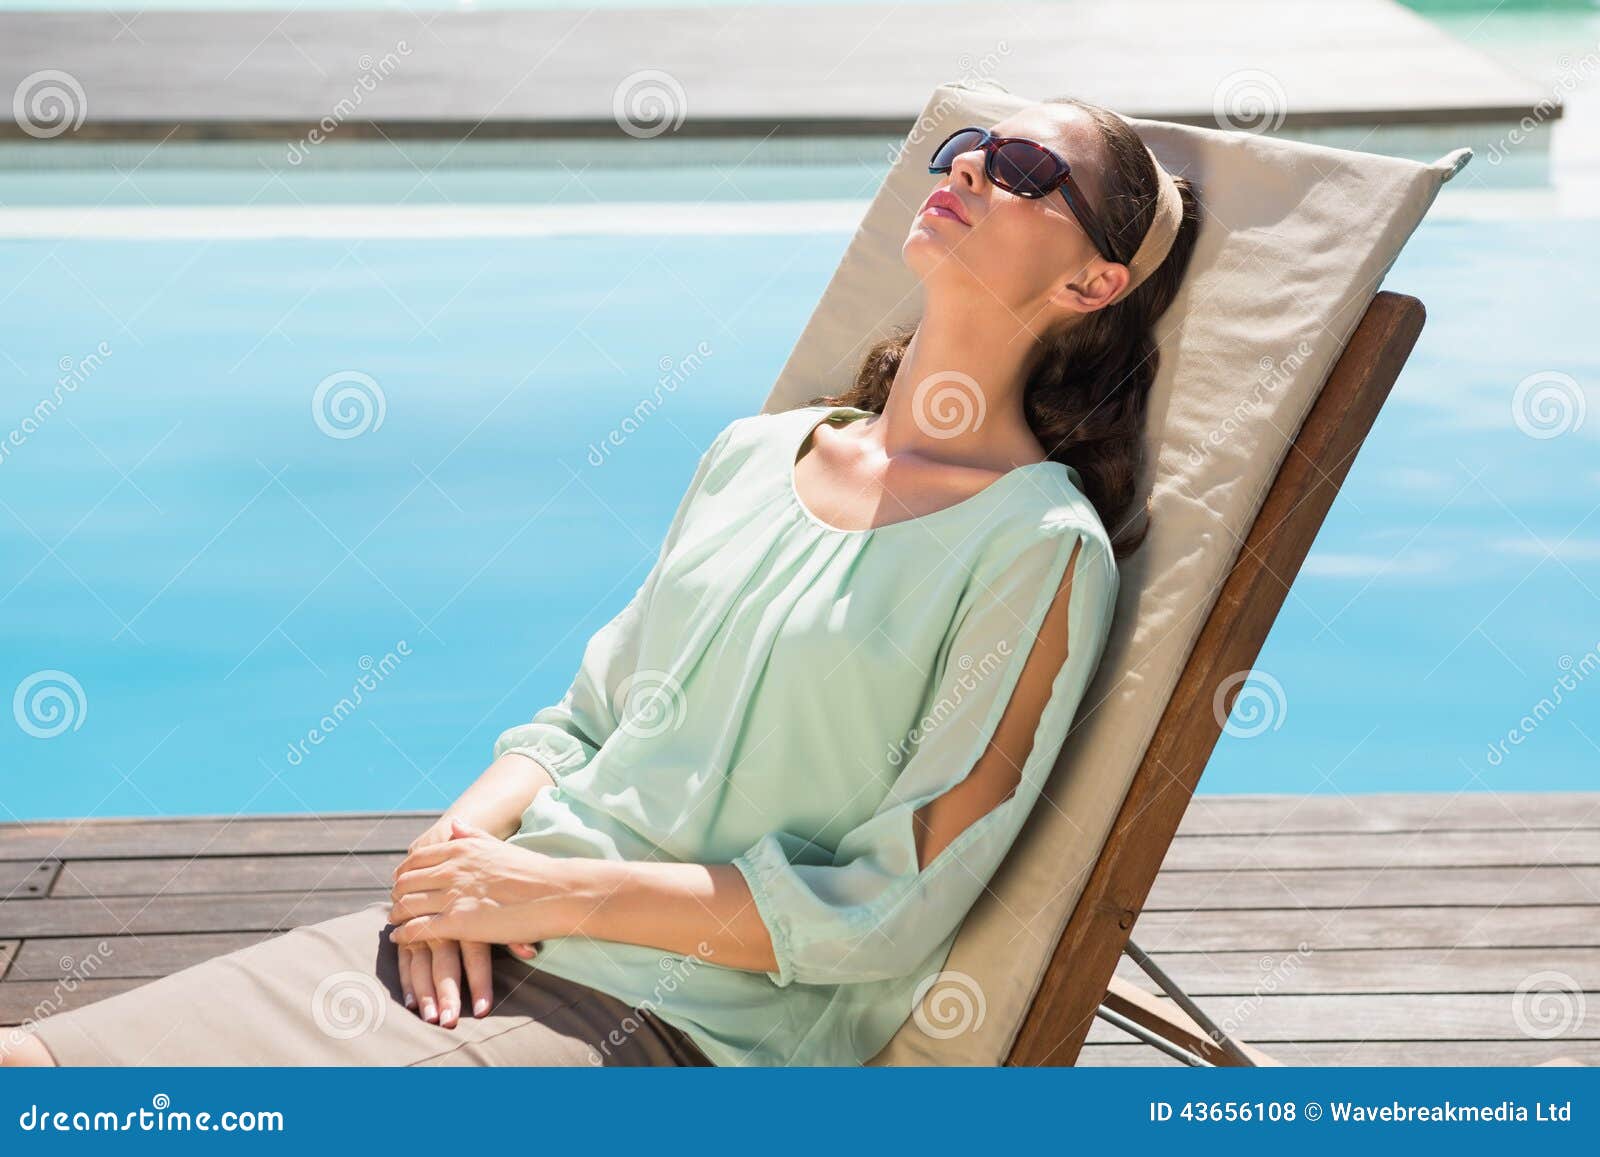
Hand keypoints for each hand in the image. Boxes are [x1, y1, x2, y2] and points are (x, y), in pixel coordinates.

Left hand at [393, 816, 531, 1026]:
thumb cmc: (532, 870)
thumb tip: (453, 825)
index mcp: (460, 849)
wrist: (555, 892)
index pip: (416, 860)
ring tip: (396, 923)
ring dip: (396, 915)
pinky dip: (403, 934)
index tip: (404, 884)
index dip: (405, 873)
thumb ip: (471, 835)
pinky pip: (417, 928)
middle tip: (397, 905)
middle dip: (397, 895)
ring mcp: (453, 895)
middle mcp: (451, 868)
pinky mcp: (458, 922)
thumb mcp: (498, 846)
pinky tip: (400, 938)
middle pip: (405, 882)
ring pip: (405, 905)